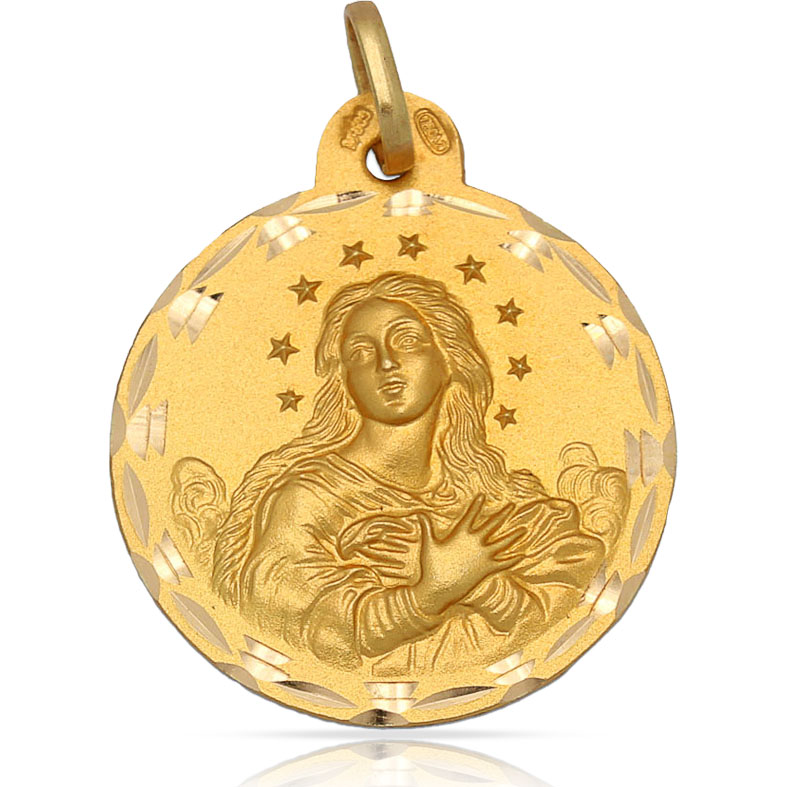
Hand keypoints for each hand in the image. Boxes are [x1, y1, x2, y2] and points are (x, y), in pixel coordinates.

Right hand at [411, 493, 521, 615]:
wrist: (439, 590)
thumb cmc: (432, 568)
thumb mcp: (429, 545)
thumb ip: (426, 527)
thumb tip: (419, 513)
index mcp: (461, 534)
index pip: (471, 515)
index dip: (476, 505)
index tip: (482, 496)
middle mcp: (475, 542)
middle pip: (493, 525)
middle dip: (503, 514)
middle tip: (512, 506)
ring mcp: (483, 556)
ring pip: (502, 543)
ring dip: (514, 536)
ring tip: (523, 529)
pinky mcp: (487, 569)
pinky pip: (503, 563)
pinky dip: (513, 559)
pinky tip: (522, 555)